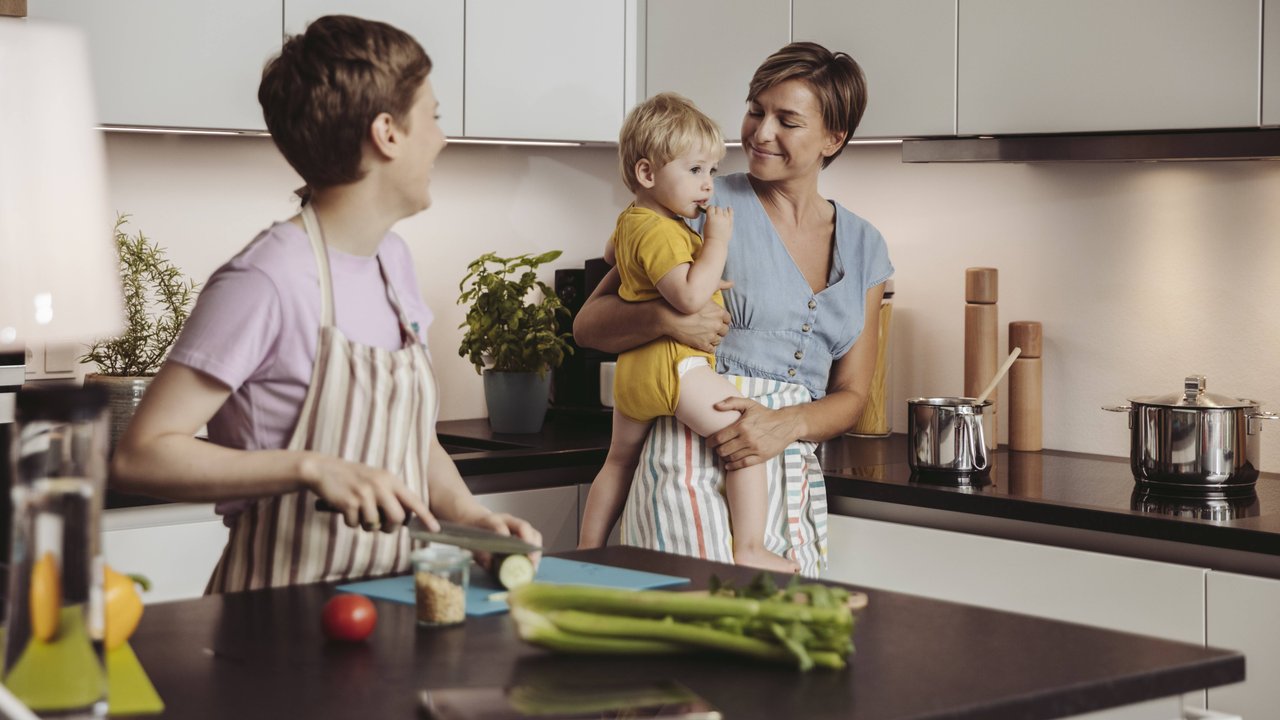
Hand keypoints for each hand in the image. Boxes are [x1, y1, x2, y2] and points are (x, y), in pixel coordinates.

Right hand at [300, 454, 433, 533]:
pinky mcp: (349, 503)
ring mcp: (364, 494)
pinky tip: (346, 509)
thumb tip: (403, 518)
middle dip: (390, 528)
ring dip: (366, 525)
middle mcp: (380, 486)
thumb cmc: (353, 477)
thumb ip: (391, 494)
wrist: (324, 469)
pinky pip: (355, 525)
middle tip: (382, 526)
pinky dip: (351, 522)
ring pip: (374, 525)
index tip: (435, 529)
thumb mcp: (376, 479)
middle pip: (397, 518)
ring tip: (359, 513)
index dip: (425, 516)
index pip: (413, 500)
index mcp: (390, 480)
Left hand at [456, 511, 543, 571]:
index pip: (498, 525)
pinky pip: (533, 540)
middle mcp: (507, 520)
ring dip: (535, 550)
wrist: (473, 520)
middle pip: (523, 527)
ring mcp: (517, 525)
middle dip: (529, 544)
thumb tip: (490, 564)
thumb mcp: (469, 541)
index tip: (509, 549)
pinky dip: (535, 552)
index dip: (504, 535)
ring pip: (532, 533)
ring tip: (533, 566)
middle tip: (530, 561)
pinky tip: (532, 565)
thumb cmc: (472, 532)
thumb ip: (479, 552)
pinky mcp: (522, 533)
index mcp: (491, 520)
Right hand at [664, 283, 730, 352]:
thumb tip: (731, 283)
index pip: (728, 319)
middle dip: (719, 330)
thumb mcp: (703, 293)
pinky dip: (709, 347)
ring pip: (718, 340)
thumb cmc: (685, 303)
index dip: (723, 320)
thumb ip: (719, 287)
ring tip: (706, 335)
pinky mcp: (702, 344)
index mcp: (719, 312)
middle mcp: (717, 324)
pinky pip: (711, 349)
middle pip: (725, 331)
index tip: (717, 320)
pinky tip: (704, 343)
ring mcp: (710, 335)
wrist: (670, 316)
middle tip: (711, 328)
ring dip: (714, 338)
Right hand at [702, 205, 732, 241]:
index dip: (709, 208)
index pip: (710, 207)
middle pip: (718, 208)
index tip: (709, 211)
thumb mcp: (705, 225)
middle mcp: (719, 217)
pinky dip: (729, 210)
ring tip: (720, 214)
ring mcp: (726, 219)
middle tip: (714, 214)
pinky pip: (731, 213)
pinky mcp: (730, 223)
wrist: (716, 243)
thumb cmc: (709, 235)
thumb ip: (709, 217)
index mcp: (711, 217)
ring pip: (724, 210)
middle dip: (715, 210)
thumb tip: (712, 213)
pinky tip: (728, 208)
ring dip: (721, 211)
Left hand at [708, 398, 801, 470]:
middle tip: (716, 448)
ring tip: (724, 454)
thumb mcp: (749, 404)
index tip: (708, 442)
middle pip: (723, 450)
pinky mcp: (761, 457)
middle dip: (717, 450)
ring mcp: (754, 449)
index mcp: (742, 425)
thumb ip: (731, 402)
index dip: (710, 442)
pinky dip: (733, 466)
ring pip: (732, 458)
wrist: (786, 424)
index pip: (719, 438)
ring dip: (725, 457)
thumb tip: (715, 406)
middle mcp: (747, 438)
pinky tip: (728, 464)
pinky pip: (742, 464)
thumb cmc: (765, 414)